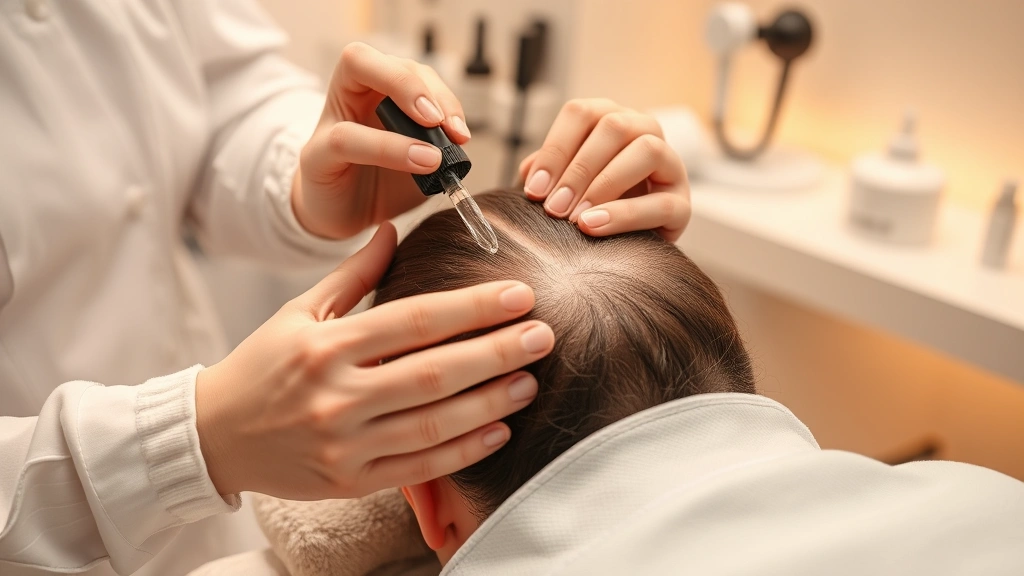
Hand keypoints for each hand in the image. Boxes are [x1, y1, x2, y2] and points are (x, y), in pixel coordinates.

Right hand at [195, 223, 554, 498]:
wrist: (214, 434)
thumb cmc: (261, 365)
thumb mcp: (298, 312)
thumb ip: (352, 275)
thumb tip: (394, 229)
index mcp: (325, 345)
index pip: (413, 320)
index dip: (472, 307)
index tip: (518, 294)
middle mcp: (336, 395)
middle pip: (432, 373)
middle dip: (495, 353)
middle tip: (542, 334)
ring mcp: (344, 443)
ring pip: (432, 424)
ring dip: (489, 403)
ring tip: (530, 380)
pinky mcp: (350, 480)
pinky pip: (418, 467)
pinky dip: (462, 451)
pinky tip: (498, 430)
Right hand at [293, 42, 470, 239]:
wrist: (343, 215)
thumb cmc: (381, 182)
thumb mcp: (419, 162)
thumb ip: (439, 145)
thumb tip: (460, 142)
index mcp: (382, 91)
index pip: (411, 69)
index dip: (441, 92)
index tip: (460, 131)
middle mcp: (354, 91)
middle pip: (383, 58)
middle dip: (418, 84)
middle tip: (442, 123)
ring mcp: (332, 116)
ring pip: (357, 68)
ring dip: (403, 97)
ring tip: (433, 148)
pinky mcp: (316, 152)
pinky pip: (346, 137)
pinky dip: (387, 148)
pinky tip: (419, 163)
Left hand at [519, 99, 690, 241]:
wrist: (631, 243)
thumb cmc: (594, 205)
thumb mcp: (568, 184)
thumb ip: (550, 173)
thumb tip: (528, 172)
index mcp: (612, 118)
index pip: (582, 113)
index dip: (555, 149)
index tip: (534, 187)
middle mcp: (645, 131)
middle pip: (613, 127)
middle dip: (577, 169)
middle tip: (553, 206)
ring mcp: (670, 165)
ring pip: (647, 150)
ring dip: (604, 183)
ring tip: (576, 217)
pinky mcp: (683, 204)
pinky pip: (660, 202)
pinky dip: (623, 214)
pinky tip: (594, 226)